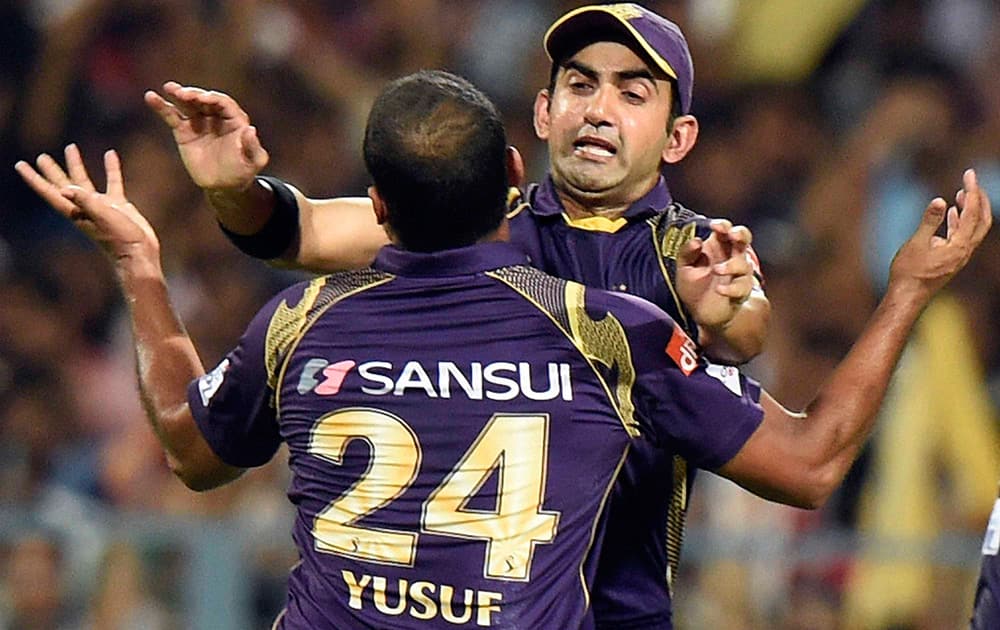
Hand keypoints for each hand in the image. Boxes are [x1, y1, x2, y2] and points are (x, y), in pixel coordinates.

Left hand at [15, 146, 159, 269]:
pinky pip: (112, 182)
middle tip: (41, 157)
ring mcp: (101, 206)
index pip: (50, 192)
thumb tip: (65, 189)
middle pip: (63, 185)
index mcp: (76, 211)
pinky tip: (110, 154)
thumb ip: (85, 202)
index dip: (35, 179)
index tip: (20, 165)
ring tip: (71, 148)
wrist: (139, 253)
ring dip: (76, 165)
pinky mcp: (118, 205)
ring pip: (84, 182)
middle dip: (51, 171)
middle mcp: (85, 208)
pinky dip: (111, 168)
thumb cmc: (119, 238)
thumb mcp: (102, 217)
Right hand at [145, 81, 268, 191]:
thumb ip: (253, 147)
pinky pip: (171, 116)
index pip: (223, 103)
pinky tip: (151, 97)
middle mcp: (216, 116)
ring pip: (187, 104)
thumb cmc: (243, 171)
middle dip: (194, 95)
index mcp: (234, 119)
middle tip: (183, 94)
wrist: (224, 185)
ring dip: (178, 94)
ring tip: (170, 88)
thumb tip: (250, 129)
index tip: (203, 99)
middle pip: (204, 100)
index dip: (213, 99)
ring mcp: (199, 122)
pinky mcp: (184, 131)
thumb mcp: (254, 161)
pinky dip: (161, 106)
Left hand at [676, 219, 756, 330]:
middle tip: (732, 235)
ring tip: (716, 270)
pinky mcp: (741, 292)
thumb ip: (686, 253)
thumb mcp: (684, 268)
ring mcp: (739, 274)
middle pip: (744, 239)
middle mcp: (732, 257)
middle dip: (741, 234)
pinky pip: (742, 287)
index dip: (723, 225)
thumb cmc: (694, 286)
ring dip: (731, 265)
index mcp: (718, 247)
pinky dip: (731, 288)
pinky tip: (719, 290)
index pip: (725, 230)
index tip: (714, 227)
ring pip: (744, 264)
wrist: (702, 314)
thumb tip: (697, 241)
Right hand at [889, 169, 991, 298]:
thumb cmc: (909, 273)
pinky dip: (960, 221)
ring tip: (962, 193)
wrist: (907, 296)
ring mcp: (960, 256)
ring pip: (974, 228)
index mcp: (960, 246)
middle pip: (983, 220)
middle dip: (980, 199)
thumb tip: (939, 200)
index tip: (969, 173)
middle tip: (972, 182)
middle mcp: (965, 251)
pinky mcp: (952, 259)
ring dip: (971, 209)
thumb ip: (929, 221)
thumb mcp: (916, 244)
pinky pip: (963, 236)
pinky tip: (952, 213)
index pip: (972, 212)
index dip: (972, 190)